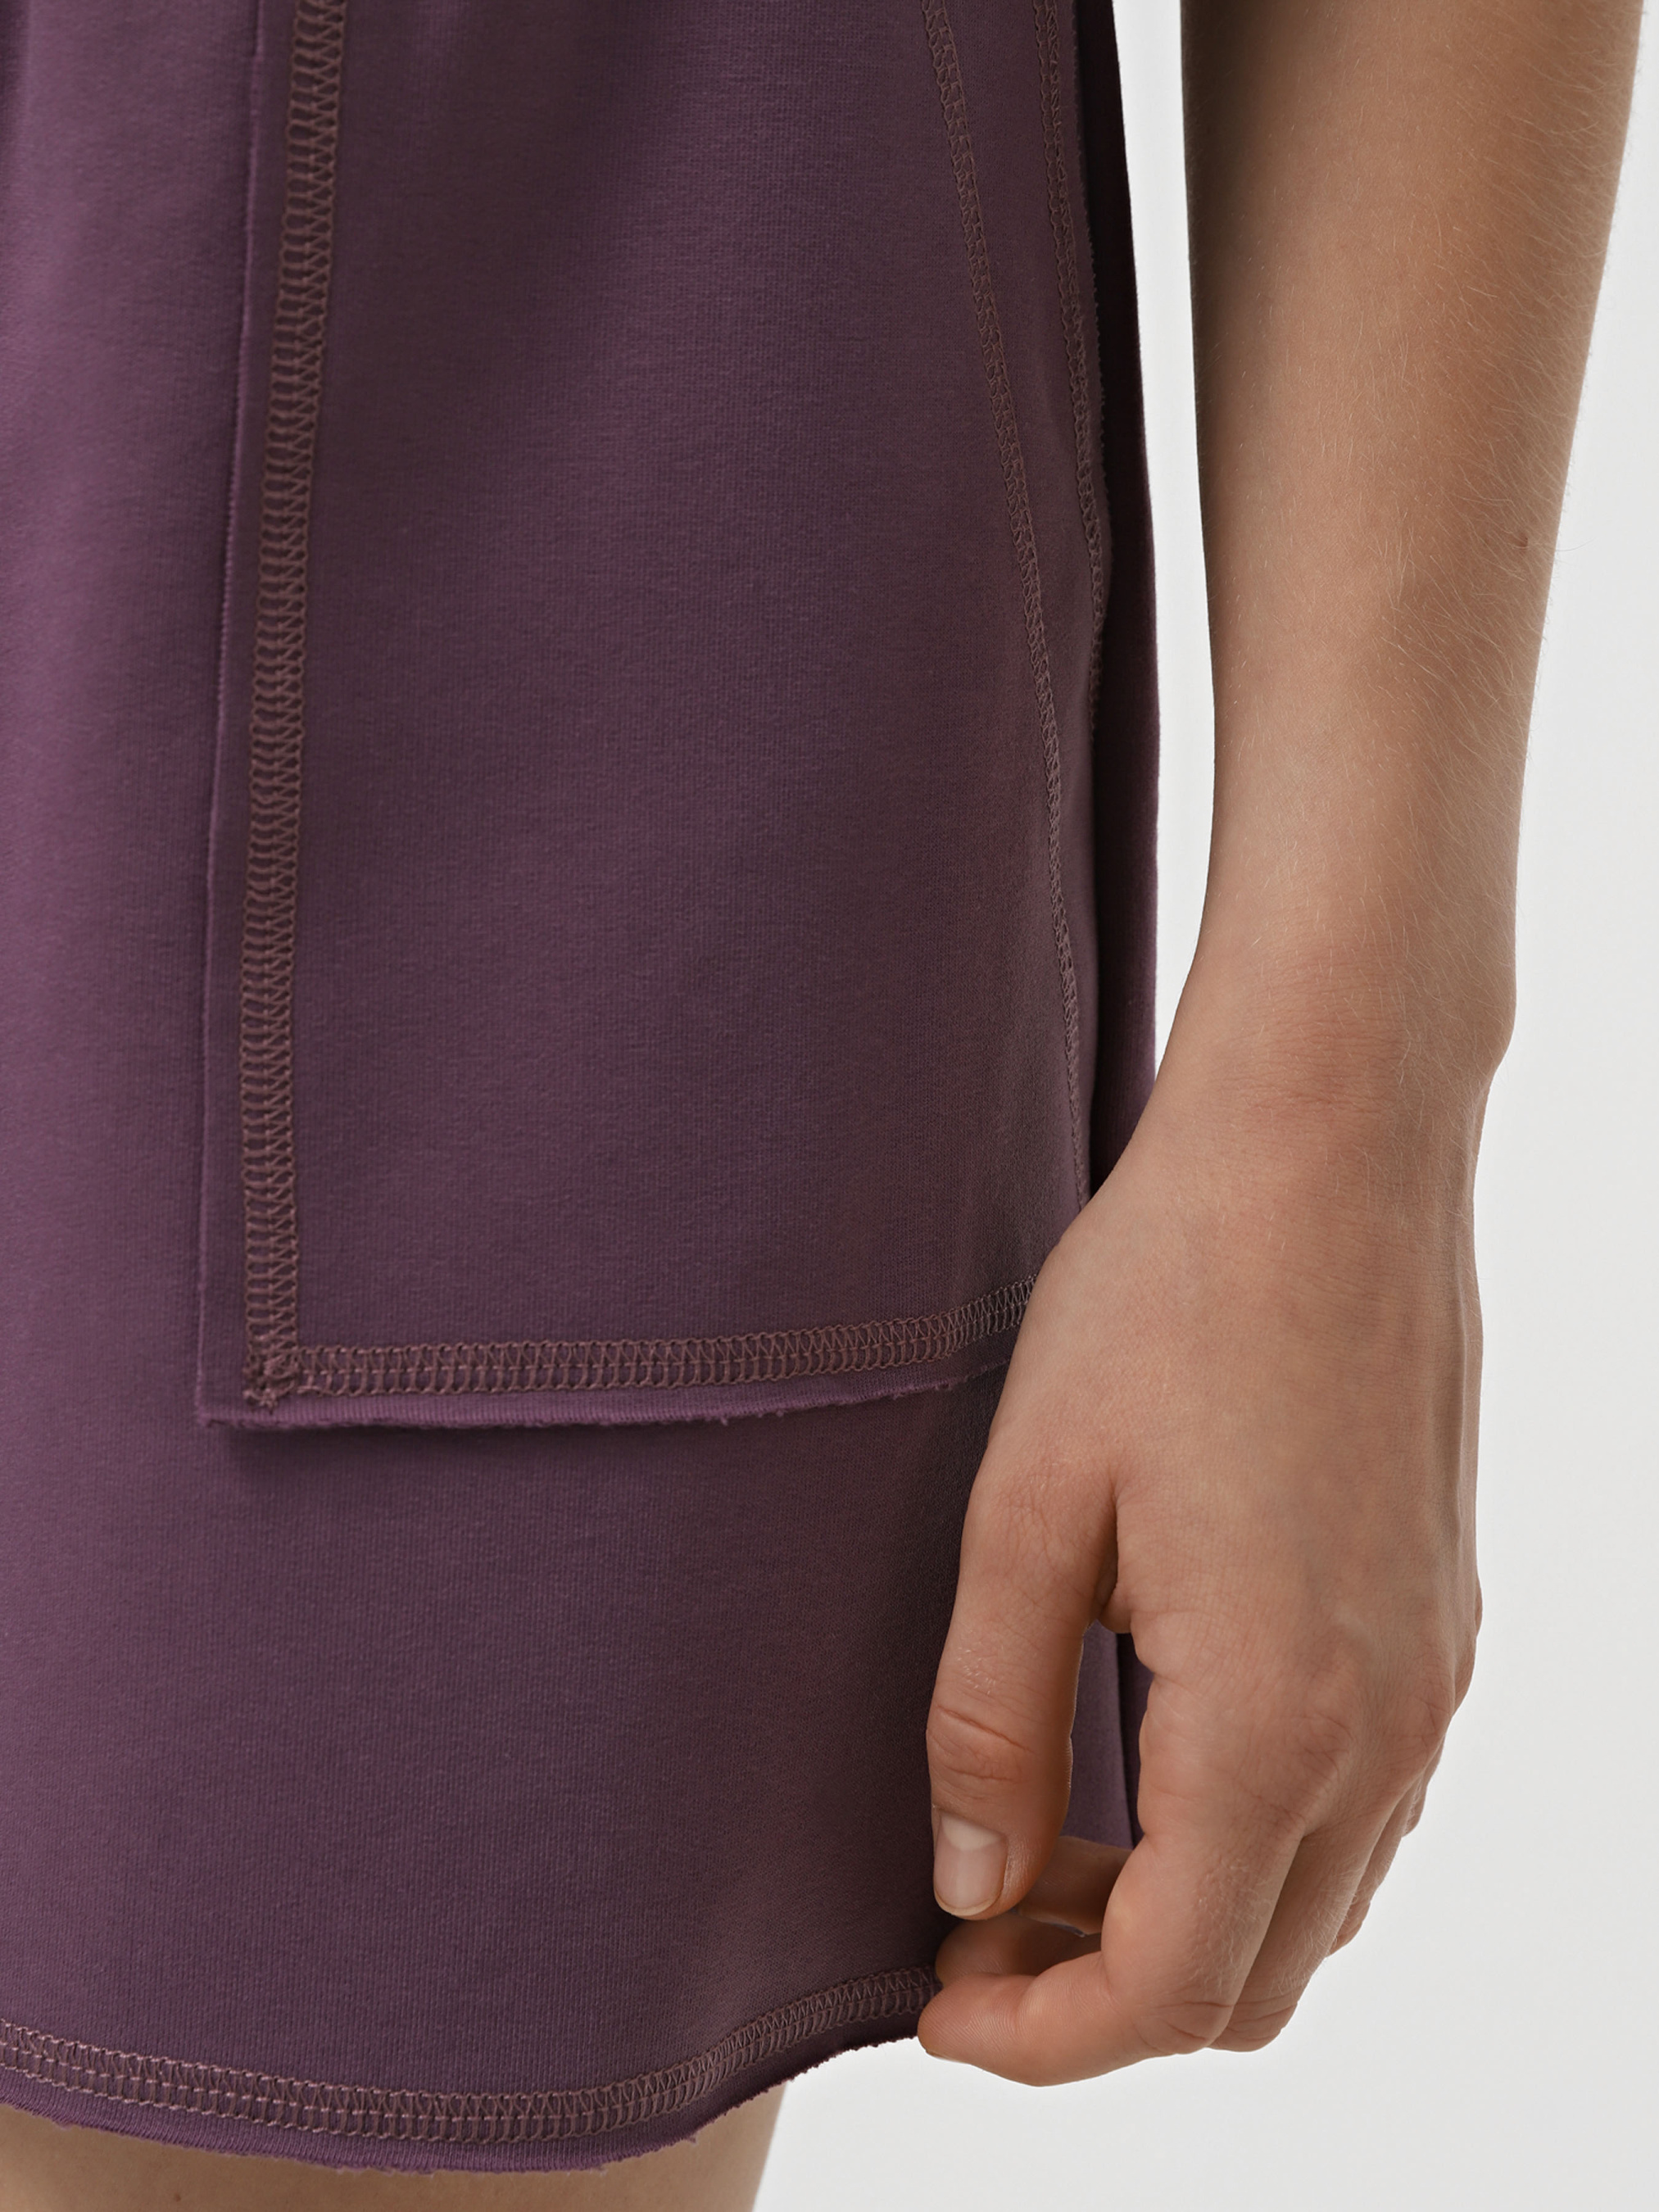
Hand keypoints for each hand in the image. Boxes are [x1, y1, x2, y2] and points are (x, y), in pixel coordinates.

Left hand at [919, 1052, 1482, 2079]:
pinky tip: (1144, 1751)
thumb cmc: (1166, 1296)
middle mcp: (1385, 1729)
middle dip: (1101, 1995)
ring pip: (1314, 1902)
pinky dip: (1250, 1839)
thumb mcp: (1028, 1507)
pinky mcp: (1439, 1621)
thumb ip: (992, 1718)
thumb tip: (968, 1884)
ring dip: (1178, 1918)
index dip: (1039, 2037)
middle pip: (1254, 1979)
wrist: (1329, 1146)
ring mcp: (1432, 1678)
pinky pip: (1357, 1806)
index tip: (934, 2004)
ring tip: (1041, 1841)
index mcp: (1275, 1719)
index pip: (1169, 1989)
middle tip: (970, 1920)